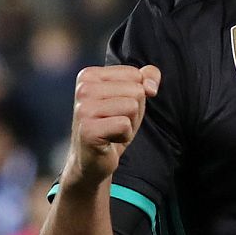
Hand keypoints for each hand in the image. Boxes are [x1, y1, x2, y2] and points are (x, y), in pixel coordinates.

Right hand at [62, 64, 160, 187]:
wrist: (92, 159)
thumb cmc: (112, 125)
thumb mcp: (133, 97)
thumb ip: (147, 77)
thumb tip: (151, 86)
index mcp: (89, 75)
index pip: (134, 75)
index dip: (135, 95)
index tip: (116, 108)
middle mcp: (83, 88)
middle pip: (136, 90)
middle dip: (134, 111)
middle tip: (115, 122)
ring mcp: (84, 109)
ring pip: (132, 106)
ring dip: (129, 124)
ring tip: (112, 131)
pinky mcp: (88, 130)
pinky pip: (124, 125)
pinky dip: (124, 136)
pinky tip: (110, 140)